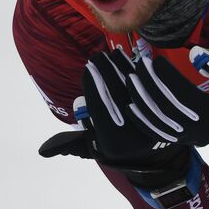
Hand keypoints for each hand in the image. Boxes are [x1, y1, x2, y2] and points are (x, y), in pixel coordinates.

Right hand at [38, 50, 186, 176]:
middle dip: (105, 71)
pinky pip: (151, 86)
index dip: (92, 85)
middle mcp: (133, 131)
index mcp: (114, 141)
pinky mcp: (165, 110)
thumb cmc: (116, 147)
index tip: (87, 68)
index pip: (99, 106)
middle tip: (97, 56)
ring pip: (134, 86)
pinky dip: (140, 71)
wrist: (155, 155)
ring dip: (123, 66)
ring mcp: (151, 119)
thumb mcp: (92, 149)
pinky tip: (132, 59)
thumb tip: (43, 150)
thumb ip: (69, 144)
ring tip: (112, 53)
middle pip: (116, 93)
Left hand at [121, 49, 208, 146]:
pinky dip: (143, 120)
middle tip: (138, 66)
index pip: (184, 96)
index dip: (167, 78)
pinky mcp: (185, 139)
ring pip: (159, 122)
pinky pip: (159, 132)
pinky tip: (131, 106)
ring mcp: (191, 137)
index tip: (155, 60)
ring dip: (142, 101)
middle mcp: (200, 130)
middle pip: (167, 109)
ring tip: (131, 80)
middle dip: (149, 87)